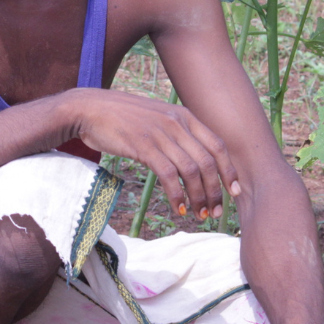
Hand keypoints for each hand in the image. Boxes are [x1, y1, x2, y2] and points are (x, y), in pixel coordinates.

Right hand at [62, 88, 239, 216]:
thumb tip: (193, 157)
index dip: (229, 171)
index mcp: (184, 116)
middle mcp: (177, 123)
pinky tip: (178, 208)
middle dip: (215, 191)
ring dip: (198, 197)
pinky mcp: (144, 146)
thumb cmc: (122, 117)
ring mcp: (160, 134)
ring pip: (191, 171)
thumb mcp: (157, 118)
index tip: (233, 192)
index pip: (218, 145)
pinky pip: (168, 175)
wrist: (89, 108)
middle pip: (208, 162)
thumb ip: (176, 133)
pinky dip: (177, 195)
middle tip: (215, 212)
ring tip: (198, 215)